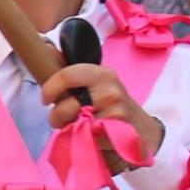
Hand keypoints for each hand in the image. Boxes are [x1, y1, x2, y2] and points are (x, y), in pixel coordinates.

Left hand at [47, 63, 161, 163]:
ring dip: (69, 130)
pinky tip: (93, 136)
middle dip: (56, 117)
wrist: (143, 130)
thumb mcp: (97, 84)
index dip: (50, 88)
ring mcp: (114, 112)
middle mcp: (110, 91)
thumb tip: (46, 48)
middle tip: (61, 119)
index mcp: (103, 74)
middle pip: (65, 106)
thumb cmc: (112, 105)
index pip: (67, 75)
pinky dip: (84, 140)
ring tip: (79, 127)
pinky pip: (85, 139)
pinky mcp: (116, 133)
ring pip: (73, 125)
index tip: (46, 98)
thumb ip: (73, 73)